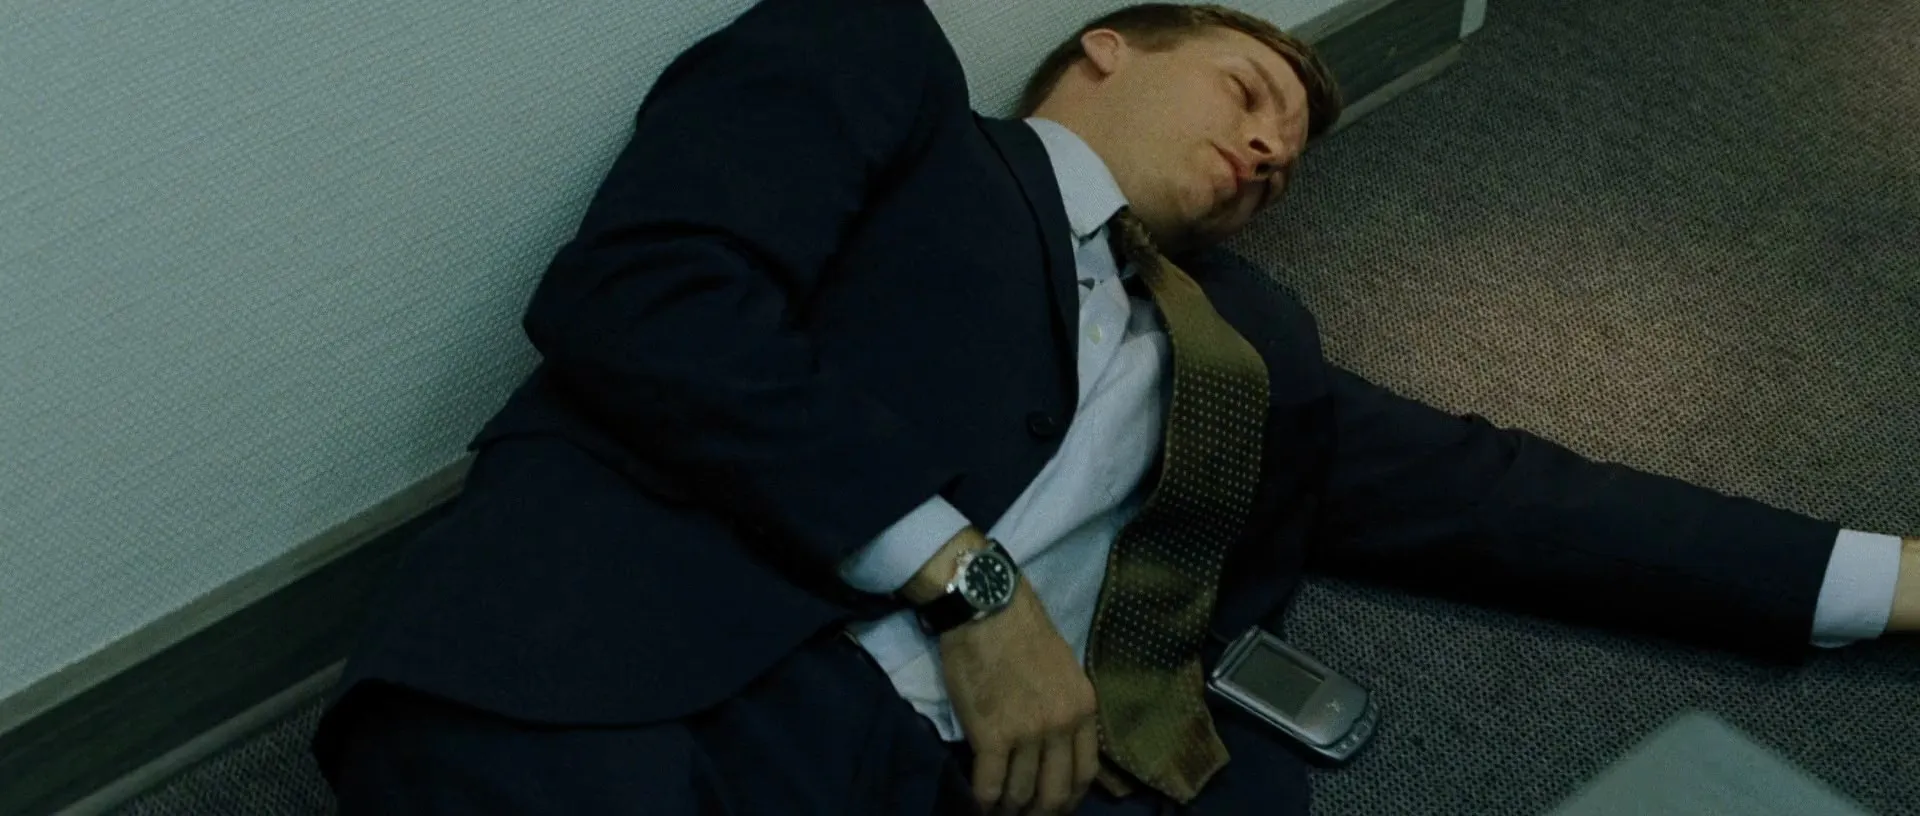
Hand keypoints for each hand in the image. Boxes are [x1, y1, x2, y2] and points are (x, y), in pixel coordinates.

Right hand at [940, 579, 1099, 814]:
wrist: (987, 606)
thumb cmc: (1021, 629)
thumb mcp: (1065, 669)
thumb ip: (1067, 707)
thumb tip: (1059, 744)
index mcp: (1083, 708)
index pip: (1085, 773)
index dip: (1068, 799)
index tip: (1053, 805)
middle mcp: (1061, 725)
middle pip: (1056, 793)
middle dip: (1040, 814)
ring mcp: (1028, 732)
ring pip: (1022, 794)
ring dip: (1009, 811)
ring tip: (997, 812)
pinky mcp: (991, 734)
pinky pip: (990, 785)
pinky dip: (984, 801)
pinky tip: (978, 803)